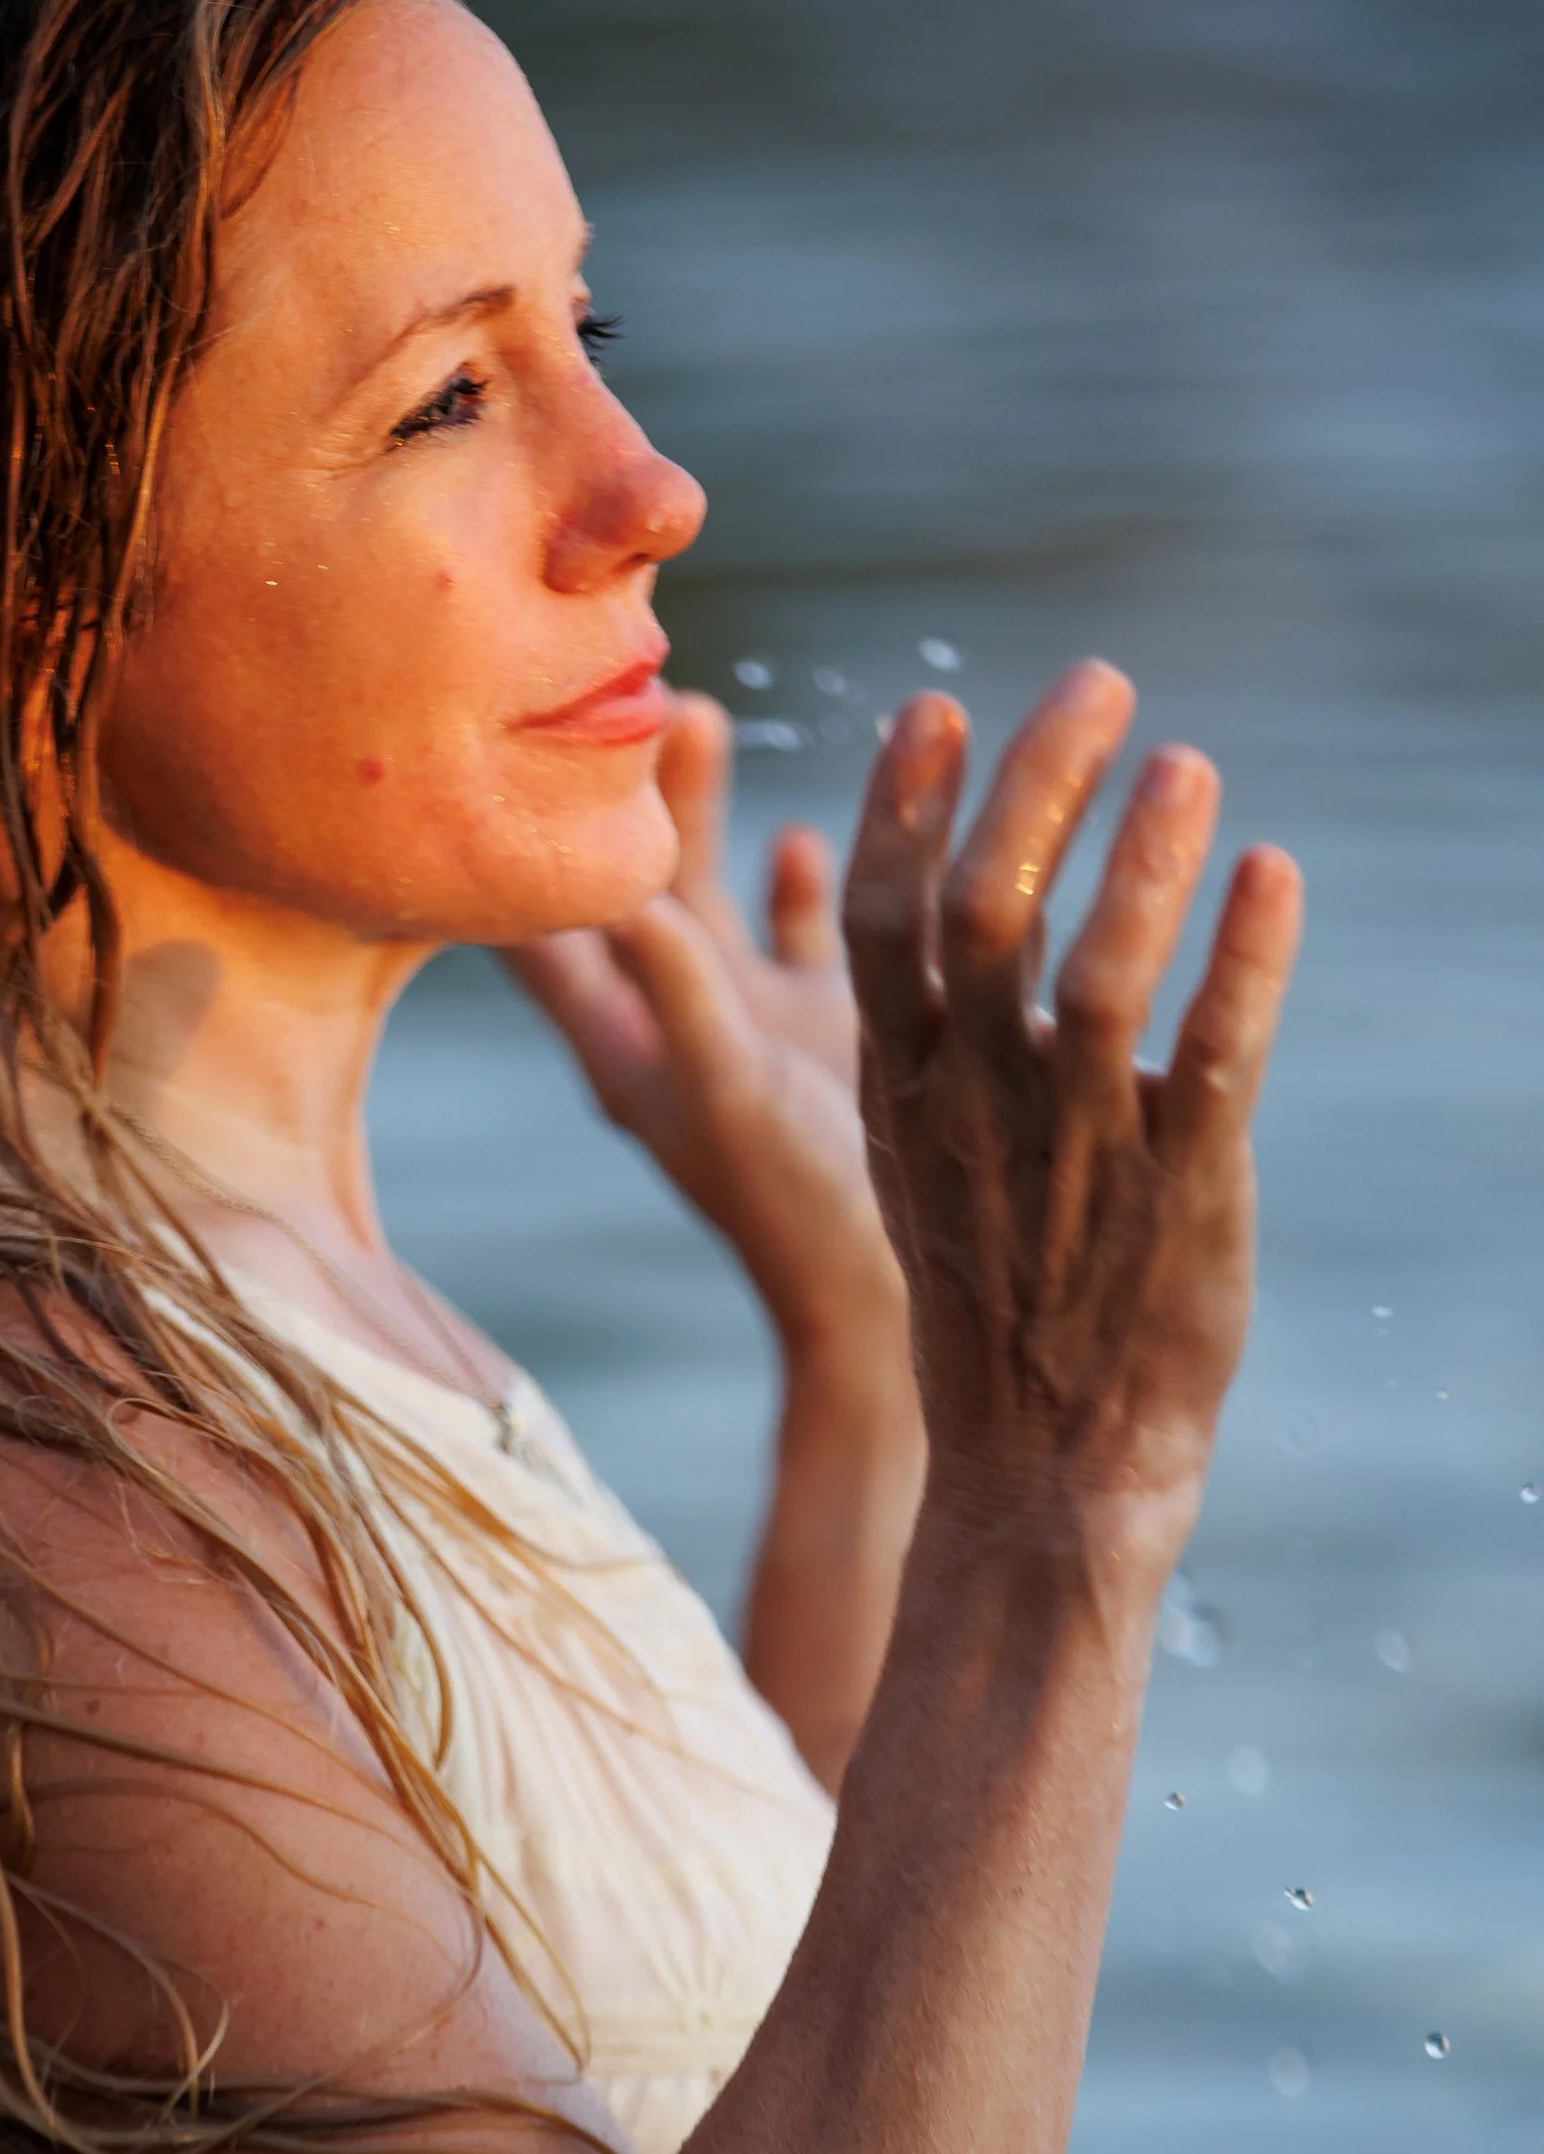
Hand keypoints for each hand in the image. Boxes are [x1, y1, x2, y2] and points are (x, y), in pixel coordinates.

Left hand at [505, 696, 908, 1373]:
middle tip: (604, 686)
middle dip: (607, 791)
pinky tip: (796, 824)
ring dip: (697, 805)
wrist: (889, 1301)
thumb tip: (615, 890)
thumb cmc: (799, 1213)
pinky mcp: (828, 1029)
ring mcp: (748, 1024)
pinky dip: (796, 872)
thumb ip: (682, 994)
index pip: (531, 929)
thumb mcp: (731, 1093)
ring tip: (694, 706)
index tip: (471, 749)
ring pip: (703, 889)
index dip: (502, 847)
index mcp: (621, 1040)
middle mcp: (672, 1023)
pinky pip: (799, 929)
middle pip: (615, 884)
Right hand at [844, 661, 1301, 1557]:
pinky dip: (1247, 958)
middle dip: (1038, 779)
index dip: (903, 803)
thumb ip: (937, 1039)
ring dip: (1146, 851)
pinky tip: (1275, 875)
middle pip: (983, 908)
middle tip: (1098, 685)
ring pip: (1102, 972)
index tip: (935, 710)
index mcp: (903, 1092)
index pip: (877, 919)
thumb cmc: (994, 1305)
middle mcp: (979, 1107)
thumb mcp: (925, 1162)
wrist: (1043, 1468)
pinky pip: (1216, 1056)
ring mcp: (1078, 1149)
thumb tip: (967, 905)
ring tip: (1188, 762)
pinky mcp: (1179, 1192)